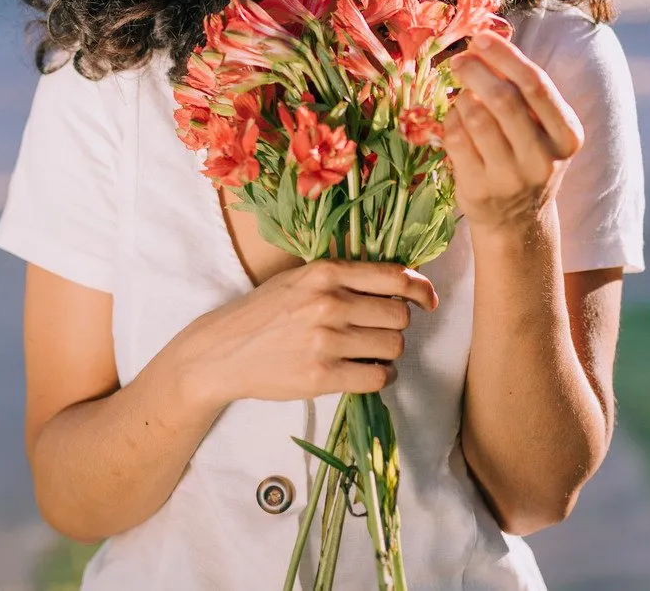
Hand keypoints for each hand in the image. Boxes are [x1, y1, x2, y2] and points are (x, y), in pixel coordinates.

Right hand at [177, 259, 437, 407]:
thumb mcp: (300, 279)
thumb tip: (400, 283)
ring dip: (387, 352)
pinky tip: (364, 371)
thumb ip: (343, 277)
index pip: (394, 276)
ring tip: (367, 352)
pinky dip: (379, 376)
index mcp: (325, 272)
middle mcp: (328, 302)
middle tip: (377, 330)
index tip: (427, 300)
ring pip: (393, 347)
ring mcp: (325, 341)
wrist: (222, 352)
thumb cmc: (264, 313)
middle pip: (400, 316)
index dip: (420, 289)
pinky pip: (377, 377)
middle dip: (396, 325)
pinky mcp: (322, 376)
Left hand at [444, 31, 583, 233]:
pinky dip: (450, 121)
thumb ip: (522, 91)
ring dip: (463, 98)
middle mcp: (543, 159)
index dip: (505, 57)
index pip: (536, 85)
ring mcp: (511, 178)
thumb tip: (485, 44)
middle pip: (504, 100)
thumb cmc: (526, 156)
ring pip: (477, 118)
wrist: (518, 220)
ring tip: (462, 95)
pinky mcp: (479, 190)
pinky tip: (454, 119)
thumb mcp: (541, 128)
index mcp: (567, 135)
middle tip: (460, 60)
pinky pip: (456, 140)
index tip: (480, 39)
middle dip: (477, 72)